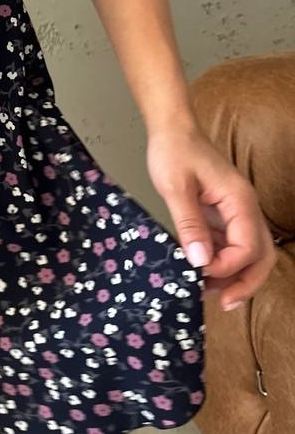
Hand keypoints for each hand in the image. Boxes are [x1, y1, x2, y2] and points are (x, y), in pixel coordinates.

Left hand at [145, 121, 277, 311]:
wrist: (171, 129)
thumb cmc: (174, 151)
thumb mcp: (176, 188)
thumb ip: (189, 224)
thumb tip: (200, 261)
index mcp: (239, 201)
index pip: (248, 246)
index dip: (228, 266)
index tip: (200, 271)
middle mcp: (244, 208)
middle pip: (261, 255)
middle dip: (246, 282)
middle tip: (224, 303)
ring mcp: (235, 212)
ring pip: (248, 252)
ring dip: (232, 274)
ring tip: (206, 291)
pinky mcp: (222, 214)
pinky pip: (230, 243)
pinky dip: (220, 261)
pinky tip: (199, 271)